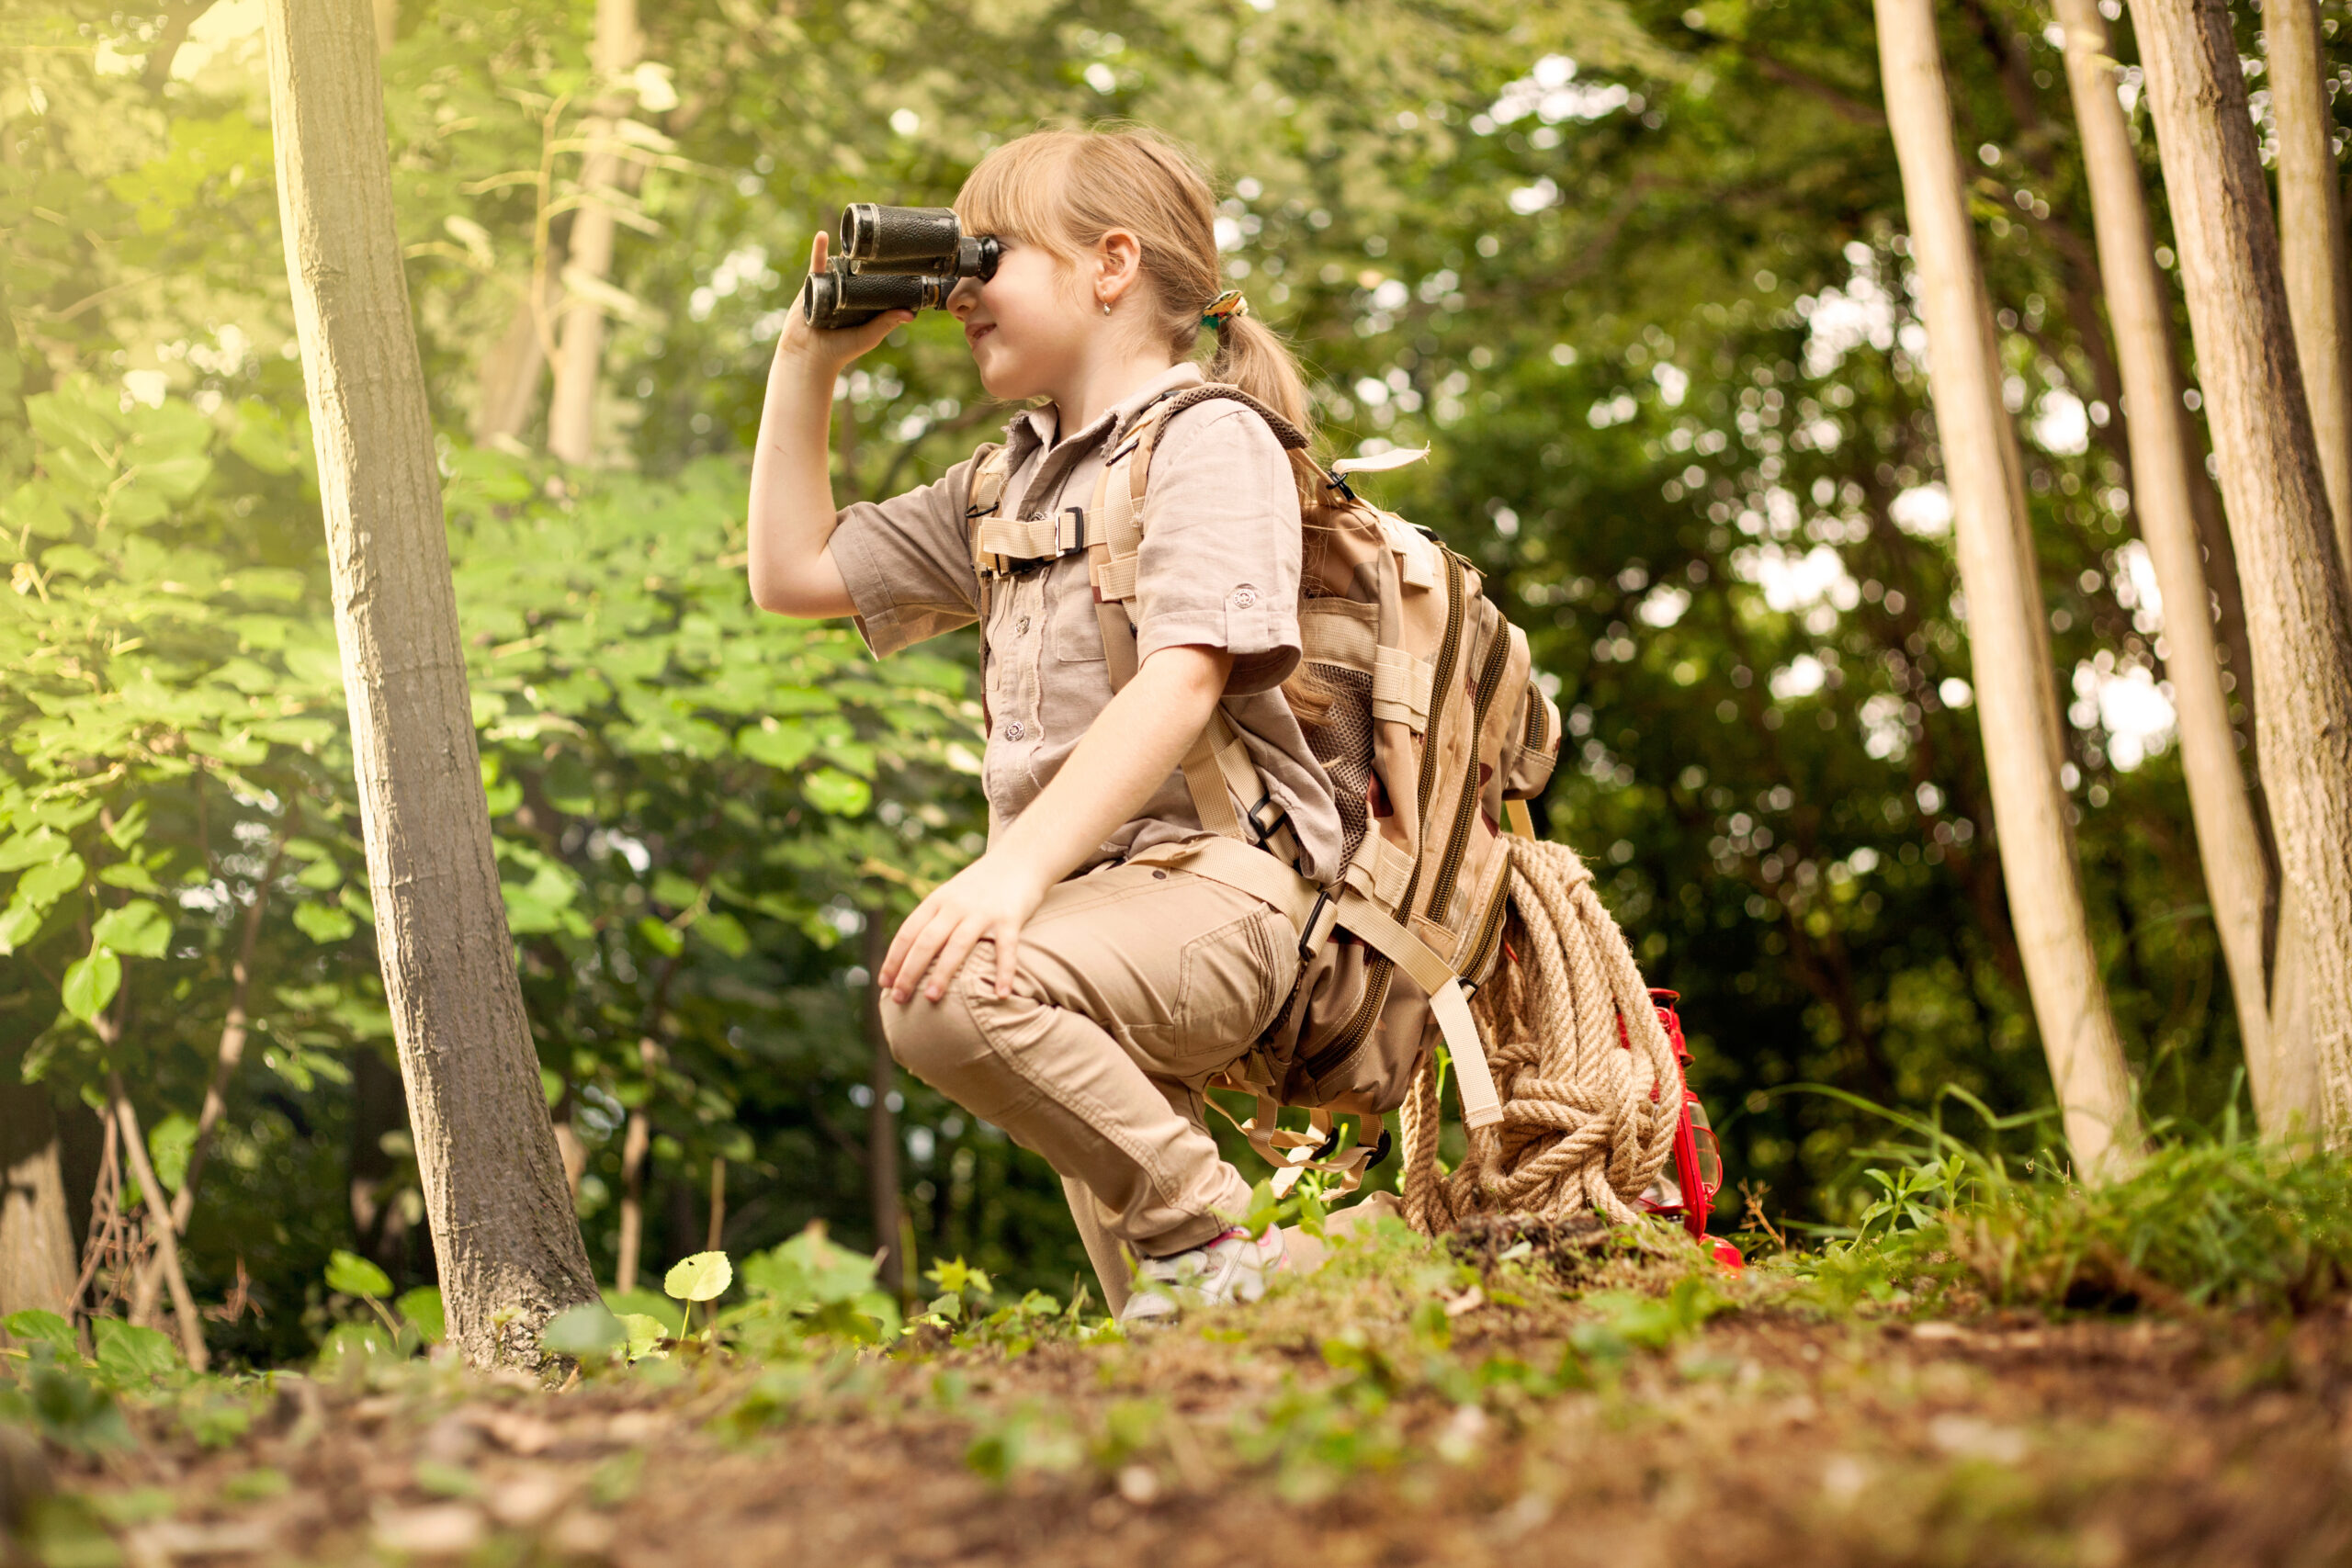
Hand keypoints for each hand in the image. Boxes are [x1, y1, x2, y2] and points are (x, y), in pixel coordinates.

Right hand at [772, 230, 911, 381]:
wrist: (808, 356)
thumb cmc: (841, 351)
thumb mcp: (869, 336)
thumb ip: (886, 323)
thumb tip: (911, 314)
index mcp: (862, 305)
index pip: (875, 284)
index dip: (883, 272)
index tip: (895, 256)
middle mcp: (846, 295)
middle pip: (857, 272)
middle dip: (864, 258)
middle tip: (877, 239)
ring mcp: (829, 288)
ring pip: (838, 265)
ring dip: (844, 251)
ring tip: (855, 233)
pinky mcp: (812, 286)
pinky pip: (816, 265)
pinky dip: (818, 250)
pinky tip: (822, 235)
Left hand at [879, 853, 1049, 1004]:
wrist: (1020, 857)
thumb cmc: (981, 885)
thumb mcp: (951, 895)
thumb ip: (932, 919)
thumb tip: (909, 955)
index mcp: (937, 900)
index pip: (908, 932)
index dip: (894, 958)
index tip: (883, 983)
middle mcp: (956, 905)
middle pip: (926, 941)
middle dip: (909, 971)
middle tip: (897, 998)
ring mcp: (983, 911)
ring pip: (958, 944)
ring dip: (943, 972)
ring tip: (931, 998)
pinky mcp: (1011, 917)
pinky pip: (1006, 949)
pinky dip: (1004, 972)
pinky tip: (1001, 995)